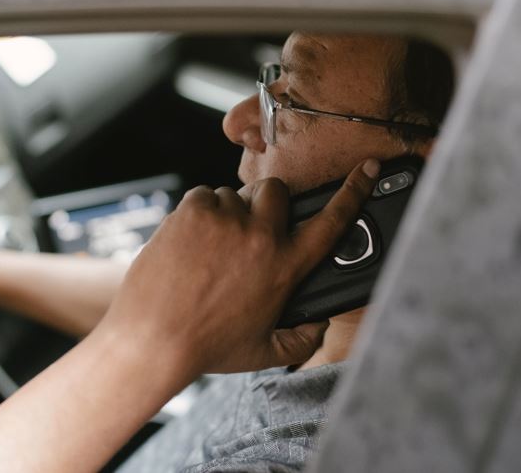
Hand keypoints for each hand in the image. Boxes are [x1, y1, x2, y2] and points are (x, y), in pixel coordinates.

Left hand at [97, 159, 380, 378]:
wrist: (152, 338)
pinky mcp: (194, 210)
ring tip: (209, 248)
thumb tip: (318, 327)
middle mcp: (261, 237)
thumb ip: (300, 341)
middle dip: (267, 202)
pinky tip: (190, 241)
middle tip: (248, 227)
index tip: (368, 167)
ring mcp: (227, 220)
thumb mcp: (262, 352)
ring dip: (227, 213)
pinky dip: (199, 211)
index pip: (332, 221)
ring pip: (235, 194)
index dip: (354, 191)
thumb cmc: (205, 345)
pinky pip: (204, 194)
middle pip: (278, 191)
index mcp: (285, 266)